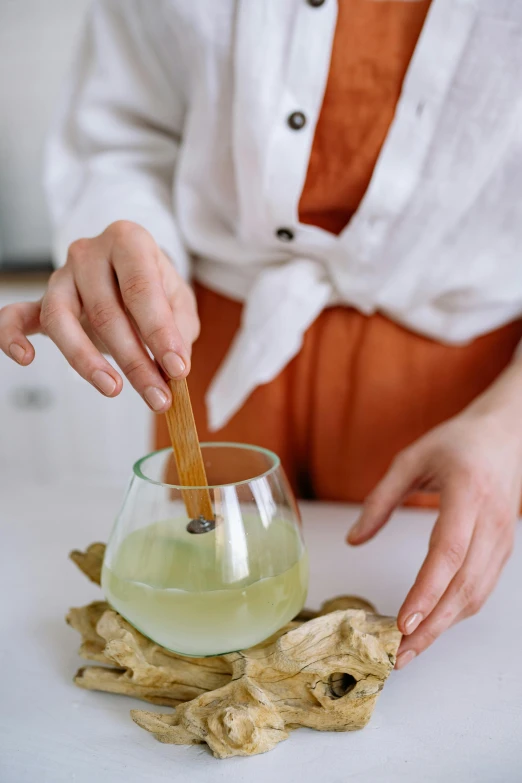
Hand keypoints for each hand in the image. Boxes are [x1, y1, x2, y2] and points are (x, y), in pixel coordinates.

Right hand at [0, 221, 198, 411]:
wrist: (131, 273)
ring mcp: (61, 276)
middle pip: (105, 311)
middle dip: (135, 361)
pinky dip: (11, 336)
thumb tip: (172, 363)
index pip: (141, 289)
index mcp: (128, 241)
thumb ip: (178, 328)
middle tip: (157, 396)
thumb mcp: (180, 301)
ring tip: (113, 389)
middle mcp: (89, 253)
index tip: (177, 369)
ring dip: (86, 361)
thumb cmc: (156, 287)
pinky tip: (25, 358)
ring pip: (61, 319)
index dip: (160, 333)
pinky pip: (16, 316)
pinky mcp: (41, 301)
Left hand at [347, 367, 521, 667]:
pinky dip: (457, 612)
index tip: (403, 622)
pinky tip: (432, 623)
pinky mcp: (503, 548)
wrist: (507, 435)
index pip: (449, 553)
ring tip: (409, 649)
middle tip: (398, 654)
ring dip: (444, 626)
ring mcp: (502, 538)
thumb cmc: (458, 442)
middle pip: (464, 586)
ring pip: (476, 594)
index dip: (426, 591)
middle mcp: (490, 522)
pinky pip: (482, 588)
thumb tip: (354, 540)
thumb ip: (380, 500)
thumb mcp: (411, 459)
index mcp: (467, 494)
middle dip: (431, 626)